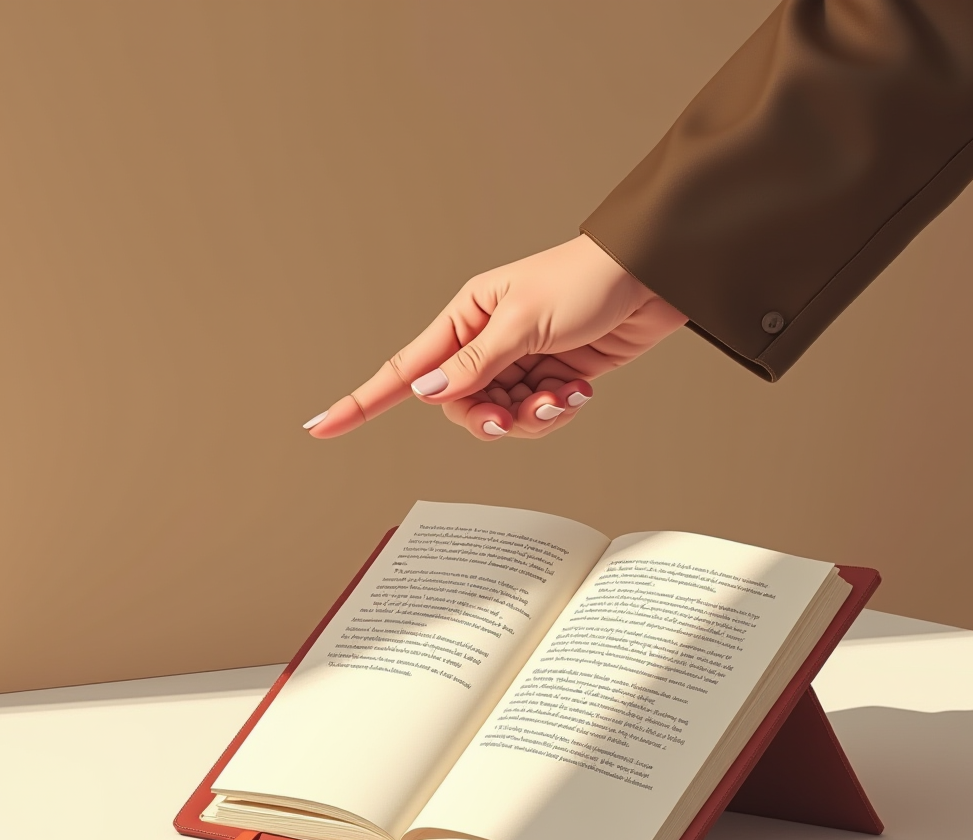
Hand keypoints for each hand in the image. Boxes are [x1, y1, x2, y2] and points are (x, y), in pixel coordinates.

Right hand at [303, 233, 687, 440]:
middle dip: (490, 418)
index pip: (404, 369)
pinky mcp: (551, 378)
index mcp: (466, 317)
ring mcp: (519, 364)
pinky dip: (558, 412)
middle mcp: (487, 343)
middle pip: (459, 408)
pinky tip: (581, 393)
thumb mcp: (525, 321)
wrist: (652, 279)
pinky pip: (537, 415)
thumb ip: (476, 364)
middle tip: (518, 413)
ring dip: (534, 417)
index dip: (361, 401)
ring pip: (502, 418)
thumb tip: (428, 393)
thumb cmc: (587, 281)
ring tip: (565, 396)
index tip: (320, 426)